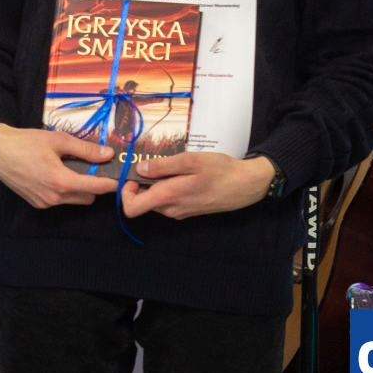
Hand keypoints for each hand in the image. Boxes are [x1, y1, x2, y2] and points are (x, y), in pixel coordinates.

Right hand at [0, 123, 119, 208]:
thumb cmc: (26, 142)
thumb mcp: (57, 140)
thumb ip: (85, 149)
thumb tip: (108, 154)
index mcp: (61, 181)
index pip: (96, 188)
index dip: (111, 183)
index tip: (120, 177)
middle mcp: (54, 197)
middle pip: (88, 197)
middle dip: (94, 185)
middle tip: (89, 167)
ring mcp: (45, 203)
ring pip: (75, 200)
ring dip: (79, 189)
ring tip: (69, 169)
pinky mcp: (37, 204)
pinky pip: (60, 201)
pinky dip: (64, 191)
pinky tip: (53, 175)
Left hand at [119, 153, 273, 219]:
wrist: (247, 185)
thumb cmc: (220, 170)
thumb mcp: (190, 161)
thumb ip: (162, 166)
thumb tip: (139, 169)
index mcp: (168, 197)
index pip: (131, 208)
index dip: (125, 191)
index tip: (133, 174)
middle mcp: (171, 209)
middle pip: (141, 202)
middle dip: (140, 184)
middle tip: (152, 163)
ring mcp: (180, 212)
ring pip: (154, 201)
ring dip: (154, 185)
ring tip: (169, 166)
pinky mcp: (188, 210)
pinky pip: (167, 201)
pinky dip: (166, 188)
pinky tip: (180, 174)